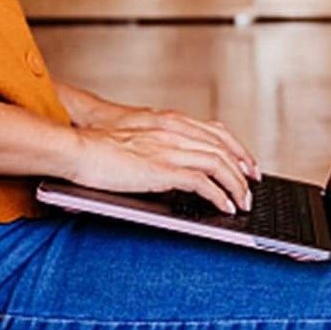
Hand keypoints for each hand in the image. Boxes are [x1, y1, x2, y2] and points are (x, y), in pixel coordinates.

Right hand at [63, 117, 255, 213]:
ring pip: (218, 164)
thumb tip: (169, 164)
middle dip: (243, 169)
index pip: (216, 132)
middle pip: (223, 148)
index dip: (237, 148)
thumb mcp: (137, 137)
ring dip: (236, 185)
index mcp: (169, 123)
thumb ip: (157, 144)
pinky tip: (224, 207)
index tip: (248, 163)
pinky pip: (202, 183)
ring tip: (242, 202)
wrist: (78, 148)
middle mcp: (174, 132)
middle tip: (252, 187)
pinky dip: (218, 195)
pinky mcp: (162, 170)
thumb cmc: (99, 146)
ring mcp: (169, 150)